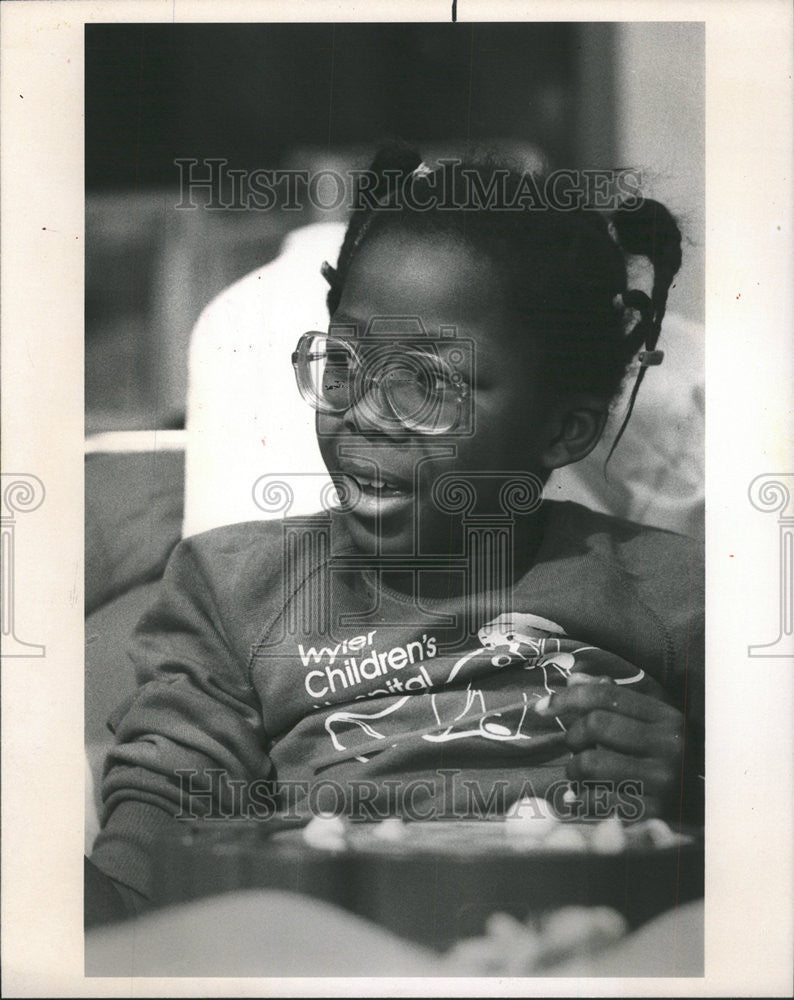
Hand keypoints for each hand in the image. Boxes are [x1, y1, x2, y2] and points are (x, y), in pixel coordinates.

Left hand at [535, 677, 687, 819]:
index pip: (607, 694)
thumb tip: (573, 680)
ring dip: (573, 768)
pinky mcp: (653, 812)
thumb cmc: (671, 758)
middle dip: (572, 736)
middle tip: (574, 747)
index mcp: (666, 716)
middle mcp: (668, 744)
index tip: (542, 707)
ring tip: (579, 772)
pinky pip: (597, 799)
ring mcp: (662, 780)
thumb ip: (614, 699)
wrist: (711, 807)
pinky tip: (584, 796)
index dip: (567, 698)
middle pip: (595, 725)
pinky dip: (581, 797)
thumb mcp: (653, 723)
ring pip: (590, 763)